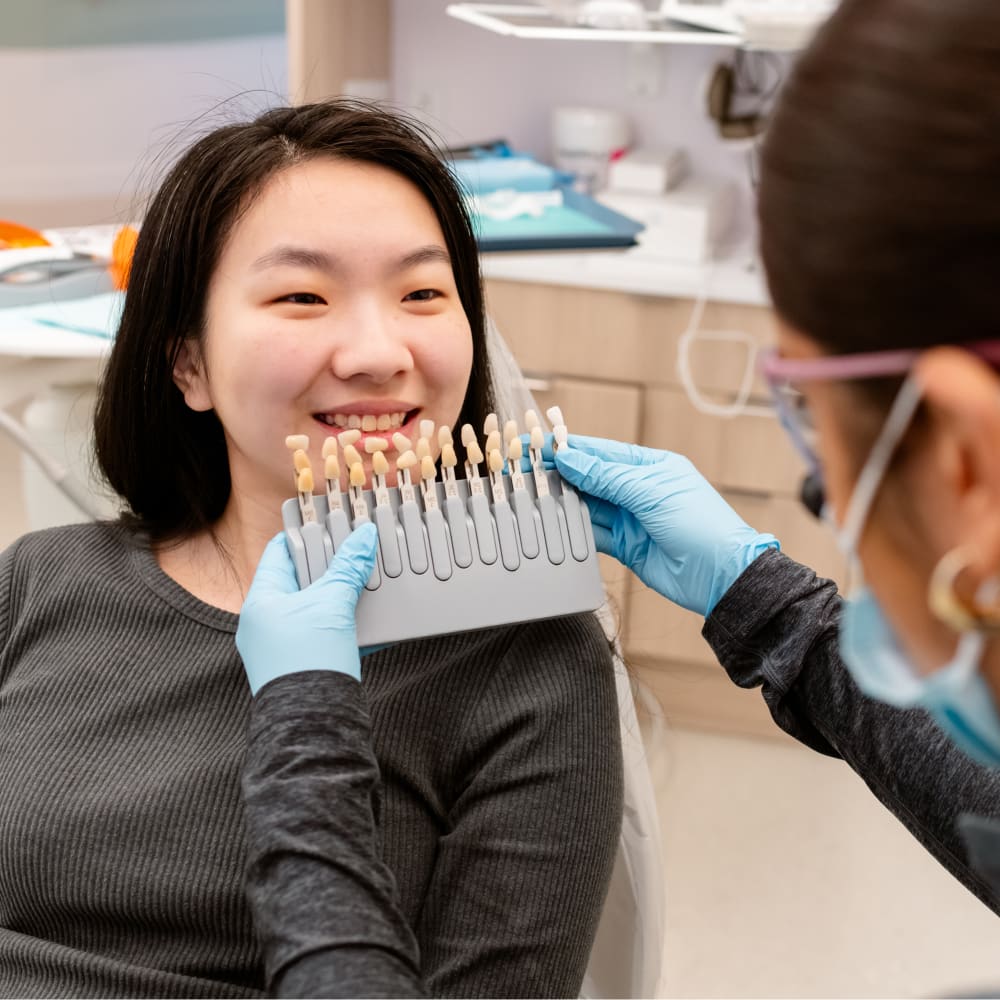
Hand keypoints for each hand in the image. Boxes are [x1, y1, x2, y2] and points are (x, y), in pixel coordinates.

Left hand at [237, 524, 378, 695]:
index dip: (303, 535)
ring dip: (342, 595)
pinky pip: (327, 634)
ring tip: (368, 579)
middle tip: (355, 548)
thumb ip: (348, 569)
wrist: (313, 723)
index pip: (279, 553)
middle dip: (330, 566)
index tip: (327, 522)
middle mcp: (267, 623)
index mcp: (261, 602)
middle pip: (300, 580)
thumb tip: (364, 537)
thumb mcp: (331, 605)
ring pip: (316, 608)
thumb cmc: (309, 662)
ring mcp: (284, 647)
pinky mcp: (305, 666)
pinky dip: (347, 624)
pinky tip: (374, 619)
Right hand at [553, 434, 778, 616]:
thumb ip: (605, 477)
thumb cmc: (699, 523)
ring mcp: (631, 518)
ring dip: (565, 502)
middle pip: (591, 478)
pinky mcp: (626, 546)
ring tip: (534, 496)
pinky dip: (576, 529)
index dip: (570, 448)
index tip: (539, 444)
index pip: (601, 452)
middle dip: (561, 475)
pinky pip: (594, 533)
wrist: (720, 575)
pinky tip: (557, 523)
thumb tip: (568, 458)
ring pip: (589, 506)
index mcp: (650, 466)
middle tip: (526, 471)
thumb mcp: (649, 491)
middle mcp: (638, 490)